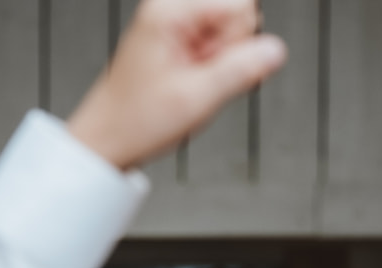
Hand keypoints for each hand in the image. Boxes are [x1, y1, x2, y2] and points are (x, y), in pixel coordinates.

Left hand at [67, 0, 286, 170]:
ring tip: (190, 87)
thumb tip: (276, 50)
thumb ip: (240, 71)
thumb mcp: (196, 99)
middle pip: (235, 18)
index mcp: (169, 12)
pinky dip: (209, 71)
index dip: (238, 45)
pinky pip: (213, 48)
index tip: (215, 68)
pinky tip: (189, 87)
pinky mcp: (175, 41)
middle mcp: (169, 11)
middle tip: (199, 81)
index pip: (241, 7)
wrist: (106, 140)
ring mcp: (172, 26)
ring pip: (226, 36)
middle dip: (228, 54)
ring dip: (218, 66)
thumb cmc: (135, 121)